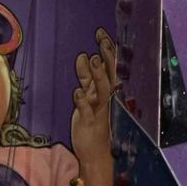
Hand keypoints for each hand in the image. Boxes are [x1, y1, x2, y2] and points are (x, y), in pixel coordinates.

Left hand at [69, 27, 118, 185]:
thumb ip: (86, 77)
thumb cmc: (92, 122)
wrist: (95, 152)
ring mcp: (98, 110)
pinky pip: (87, 110)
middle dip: (106, 56)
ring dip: (98, 75)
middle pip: (109, 74)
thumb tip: (84, 56)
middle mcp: (105, 99)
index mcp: (105, 92)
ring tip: (94, 60)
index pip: (109, 67)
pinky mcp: (89, 123)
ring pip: (101, 90)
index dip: (106, 50)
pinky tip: (77, 92)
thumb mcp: (88, 96)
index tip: (101, 33)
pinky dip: (82, 101)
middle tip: (102, 39)